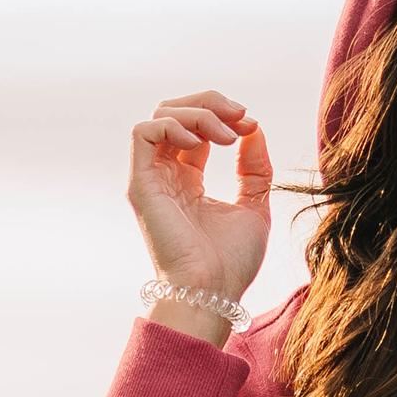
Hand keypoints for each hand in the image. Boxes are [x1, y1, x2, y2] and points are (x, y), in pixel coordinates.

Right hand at [128, 88, 271, 301]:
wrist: (213, 292)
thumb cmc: (232, 262)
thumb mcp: (255, 205)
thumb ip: (256, 169)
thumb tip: (254, 128)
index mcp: (189, 181)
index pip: (196, 129)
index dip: (224, 117)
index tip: (251, 126)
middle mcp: (166, 176)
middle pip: (175, 113)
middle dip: (210, 104)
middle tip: (240, 116)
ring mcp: (152, 179)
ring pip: (160, 117)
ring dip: (198, 114)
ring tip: (227, 135)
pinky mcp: (141, 185)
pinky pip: (144, 133)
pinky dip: (174, 126)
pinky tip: (201, 143)